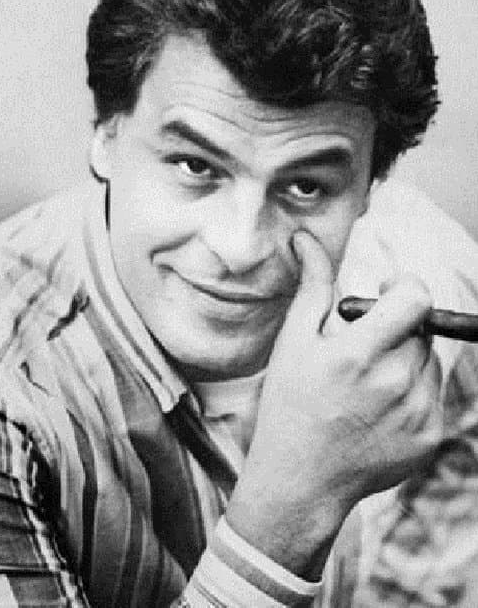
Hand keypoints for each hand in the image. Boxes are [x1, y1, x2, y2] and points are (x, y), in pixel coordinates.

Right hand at [226, 231, 441, 578]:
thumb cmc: (289, 405)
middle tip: (362, 349)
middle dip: (396, 327)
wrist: (299, 481)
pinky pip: (432, 394)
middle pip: (421, 328)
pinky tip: (376, 409)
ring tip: (366, 384)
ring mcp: (417, 414)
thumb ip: (312, 286)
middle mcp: (395, 383)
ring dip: (405, 360)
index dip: (403, 287)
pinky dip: (411, 393)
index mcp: (359, 354)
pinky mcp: (430, 437)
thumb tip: (305, 239)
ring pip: (428, 361)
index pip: (416, 297)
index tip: (383, 294)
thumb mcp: (294, 342)